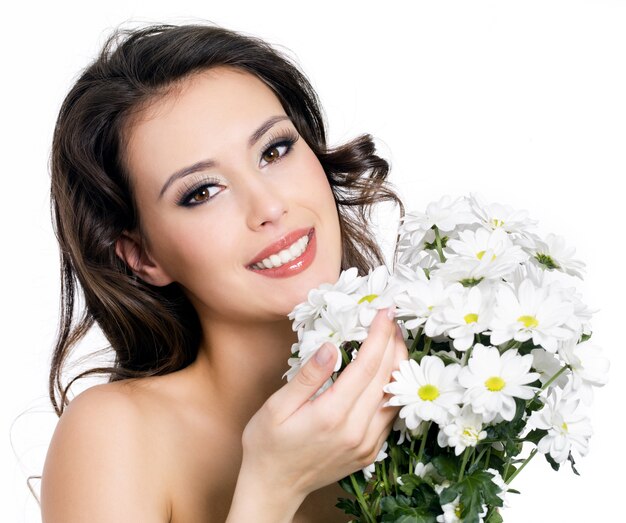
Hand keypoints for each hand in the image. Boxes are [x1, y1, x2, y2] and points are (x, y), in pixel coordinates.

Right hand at [239, 307, 407, 501]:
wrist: (273, 488)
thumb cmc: (268, 444)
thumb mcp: (277, 406)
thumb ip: (308, 376)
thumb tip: (331, 347)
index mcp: (332, 415)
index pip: (366, 365)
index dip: (378, 335)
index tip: (384, 312)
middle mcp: (356, 430)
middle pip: (386, 378)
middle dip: (393, 344)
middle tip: (392, 319)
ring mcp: (367, 444)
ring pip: (394, 396)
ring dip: (398, 365)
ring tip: (394, 340)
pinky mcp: (369, 451)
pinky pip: (390, 415)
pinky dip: (393, 389)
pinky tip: (388, 373)